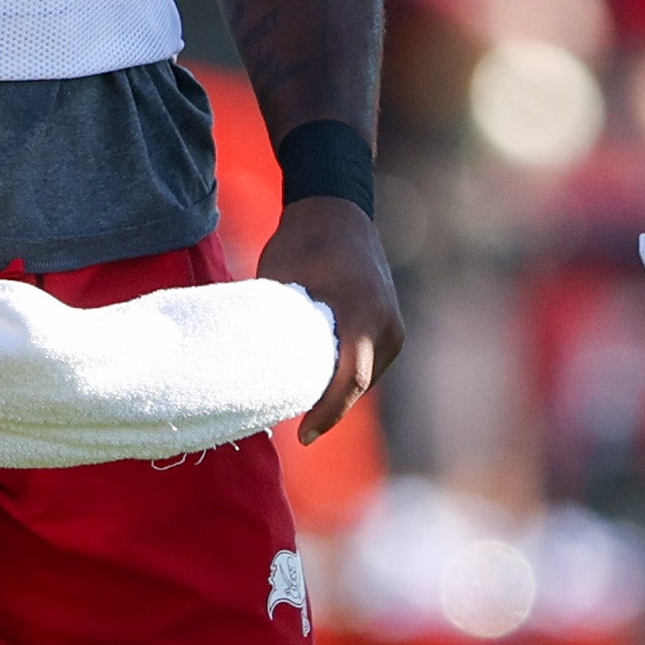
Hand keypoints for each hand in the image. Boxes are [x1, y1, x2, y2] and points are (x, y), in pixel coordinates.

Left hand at [256, 198, 404, 441]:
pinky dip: (349, 375)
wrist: (335, 209)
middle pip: (359, 384)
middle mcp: (387, 322)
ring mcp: (395, 324)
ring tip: (306, 409)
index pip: (350, 379)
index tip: (303, 435)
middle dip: (330, 409)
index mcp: (361, 311)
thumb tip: (249, 371)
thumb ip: (276, 326)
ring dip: (340, 393)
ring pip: (367, 376)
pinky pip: (372, 362)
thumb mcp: (280, 284)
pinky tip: (322, 381)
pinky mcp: (392, 324)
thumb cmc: (302, 241)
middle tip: (296, 428)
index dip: (327, 413)